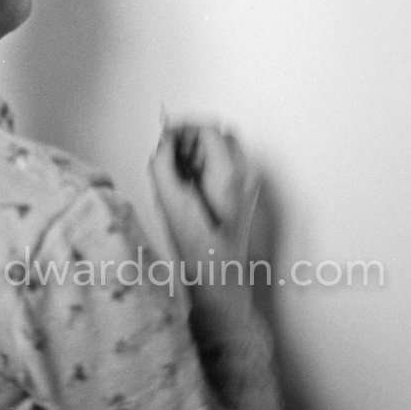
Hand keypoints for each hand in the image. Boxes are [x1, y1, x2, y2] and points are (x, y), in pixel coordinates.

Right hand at [149, 121, 260, 288]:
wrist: (220, 281)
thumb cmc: (198, 250)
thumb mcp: (169, 203)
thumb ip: (162, 164)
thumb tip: (163, 143)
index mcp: (228, 175)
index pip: (208, 129)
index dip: (184, 129)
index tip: (167, 138)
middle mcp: (245, 175)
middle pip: (219, 134)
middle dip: (193, 138)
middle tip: (173, 156)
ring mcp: (248, 183)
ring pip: (224, 147)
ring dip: (200, 151)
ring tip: (181, 173)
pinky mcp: (246, 192)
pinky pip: (228, 163)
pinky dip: (208, 164)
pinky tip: (192, 185)